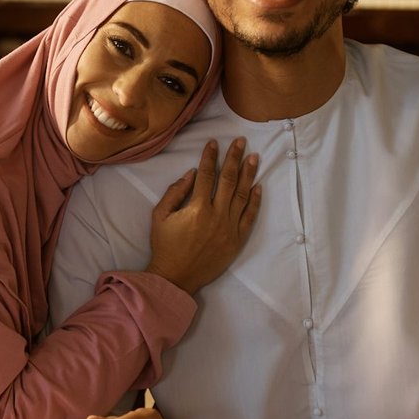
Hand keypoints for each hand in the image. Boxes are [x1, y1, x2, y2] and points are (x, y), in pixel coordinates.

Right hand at [145, 138, 260, 293]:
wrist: (177, 276)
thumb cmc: (165, 246)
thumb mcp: (160, 216)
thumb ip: (175, 192)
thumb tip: (191, 173)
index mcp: (197, 208)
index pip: (206, 175)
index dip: (210, 157)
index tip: (214, 142)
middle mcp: (217, 215)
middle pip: (228, 180)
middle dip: (234, 158)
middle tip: (240, 142)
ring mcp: (229, 228)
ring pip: (243, 195)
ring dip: (249, 174)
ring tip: (254, 157)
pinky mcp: (237, 240)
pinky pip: (249, 216)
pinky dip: (255, 201)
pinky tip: (258, 186)